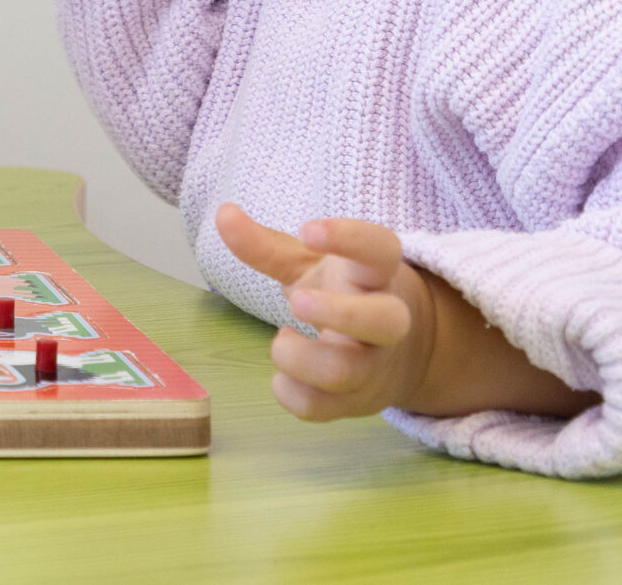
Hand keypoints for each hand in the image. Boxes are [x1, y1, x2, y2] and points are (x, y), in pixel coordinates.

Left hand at [214, 203, 593, 422]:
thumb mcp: (308, 265)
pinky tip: (283, 377)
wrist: (398, 353)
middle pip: (384, 321)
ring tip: (283, 339)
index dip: (349, 238)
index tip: (308, 229)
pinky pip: (321, 408)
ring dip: (299, 358)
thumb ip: (266, 245)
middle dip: (339, 313)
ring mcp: (375, 366)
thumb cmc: (342, 294)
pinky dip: (289, 392)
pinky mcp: (357, 403)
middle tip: (296, 302)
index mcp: (376, 276)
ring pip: (347, 371)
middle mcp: (388, 322)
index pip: (380, 249)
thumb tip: (223, 212)